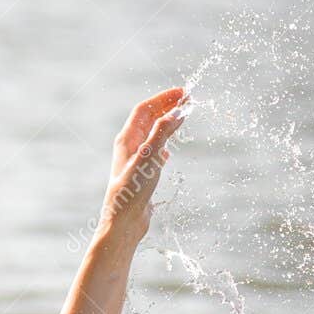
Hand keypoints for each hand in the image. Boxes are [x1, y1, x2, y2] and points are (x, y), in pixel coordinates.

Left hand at [100, 87, 186, 248]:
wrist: (124, 222)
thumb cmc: (133, 191)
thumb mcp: (149, 158)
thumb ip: (163, 133)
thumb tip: (178, 110)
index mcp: (126, 139)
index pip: (144, 109)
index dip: (163, 98)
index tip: (183, 92)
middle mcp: (128, 147)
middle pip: (148, 119)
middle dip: (167, 107)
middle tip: (188, 99)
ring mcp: (134, 161)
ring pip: (151, 135)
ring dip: (167, 123)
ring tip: (183, 117)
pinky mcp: (140, 175)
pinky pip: (153, 152)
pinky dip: (164, 144)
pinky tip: (169, 151)